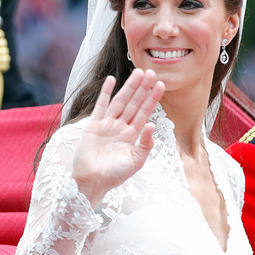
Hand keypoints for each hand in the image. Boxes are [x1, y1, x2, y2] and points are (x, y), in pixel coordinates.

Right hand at [72, 69, 164, 206]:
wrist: (92, 182)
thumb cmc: (115, 175)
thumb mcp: (136, 161)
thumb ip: (146, 143)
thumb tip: (152, 124)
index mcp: (132, 135)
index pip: (144, 112)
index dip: (152, 99)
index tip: (161, 85)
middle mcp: (121, 127)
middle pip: (134, 103)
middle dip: (143, 88)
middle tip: (152, 72)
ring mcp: (107, 125)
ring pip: (121, 101)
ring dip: (129, 87)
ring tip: (138, 73)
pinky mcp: (94, 125)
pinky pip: (101, 106)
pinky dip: (106, 93)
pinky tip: (112, 80)